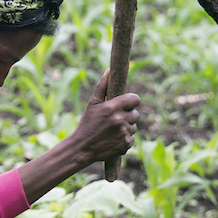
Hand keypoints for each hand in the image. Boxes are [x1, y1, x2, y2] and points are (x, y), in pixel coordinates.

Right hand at [15, 70, 143, 204]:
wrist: (82, 148)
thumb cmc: (87, 124)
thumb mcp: (92, 104)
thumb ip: (102, 86)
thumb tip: (109, 70)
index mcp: (112, 106)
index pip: (135, 99)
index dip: (132, 101)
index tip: (127, 105)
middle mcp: (120, 119)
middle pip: (136, 114)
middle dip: (128, 116)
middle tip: (115, 120)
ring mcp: (123, 132)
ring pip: (134, 127)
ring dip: (126, 128)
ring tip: (112, 131)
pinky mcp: (125, 144)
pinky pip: (132, 139)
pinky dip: (125, 139)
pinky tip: (114, 140)